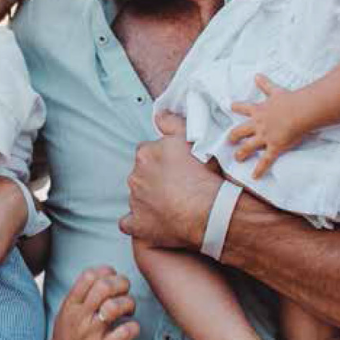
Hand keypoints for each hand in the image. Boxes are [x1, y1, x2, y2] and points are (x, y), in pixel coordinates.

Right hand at [40, 266, 138, 339]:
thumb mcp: (66, 316)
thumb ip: (81, 298)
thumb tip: (103, 279)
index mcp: (70, 306)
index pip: (89, 275)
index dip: (107, 272)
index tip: (113, 279)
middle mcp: (80, 318)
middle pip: (105, 285)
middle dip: (122, 284)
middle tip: (125, 293)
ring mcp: (92, 335)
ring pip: (116, 306)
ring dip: (128, 305)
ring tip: (128, 312)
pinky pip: (126, 331)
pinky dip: (134, 328)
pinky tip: (130, 331)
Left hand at [119, 112, 221, 249]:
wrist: (210, 210)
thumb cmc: (204, 174)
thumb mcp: (192, 138)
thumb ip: (172, 123)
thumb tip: (159, 116)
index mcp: (145, 154)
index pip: (147, 153)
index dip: (162, 161)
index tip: (176, 169)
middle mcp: (136, 176)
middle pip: (141, 175)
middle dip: (155, 180)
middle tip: (177, 187)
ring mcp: (135, 201)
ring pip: (138, 197)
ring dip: (150, 199)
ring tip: (173, 205)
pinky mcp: (138, 224)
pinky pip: (129, 223)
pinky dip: (138, 223)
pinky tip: (152, 223)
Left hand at [229, 74, 305, 178]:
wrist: (299, 112)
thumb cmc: (290, 100)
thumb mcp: (275, 90)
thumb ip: (265, 84)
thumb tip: (256, 74)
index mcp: (259, 110)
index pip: (243, 108)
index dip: (236, 107)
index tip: (230, 106)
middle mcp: (258, 125)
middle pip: (240, 131)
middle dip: (233, 136)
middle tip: (229, 139)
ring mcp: (265, 137)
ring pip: (248, 147)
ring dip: (241, 153)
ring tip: (237, 157)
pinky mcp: (274, 147)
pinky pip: (265, 161)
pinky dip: (259, 169)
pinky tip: (254, 176)